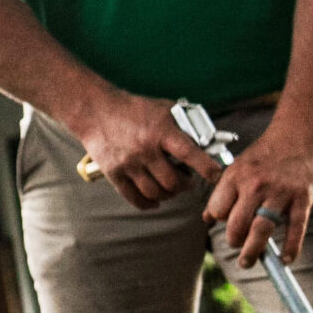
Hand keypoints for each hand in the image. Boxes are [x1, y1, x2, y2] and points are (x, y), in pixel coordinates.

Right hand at [66, 90, 222, 209]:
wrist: (96, 111)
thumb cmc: (134, 109)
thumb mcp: (163, 109)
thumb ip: (184, 124)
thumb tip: (208, 141)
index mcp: (160, 131)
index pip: (189, 153)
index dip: (206, 167)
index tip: (216, 175)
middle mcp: (145, 149)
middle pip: (172, 182)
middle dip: (185, 185)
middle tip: (187, 181)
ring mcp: (128, 164)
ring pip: (156, 193)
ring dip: (168, 195)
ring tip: (170, 187)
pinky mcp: (114, 173)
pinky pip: (135, 199)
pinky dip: (148, 204)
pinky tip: (155, 200)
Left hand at [205, 123, 312, 266]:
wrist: (300, 133)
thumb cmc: (267, 153)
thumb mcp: (238, 166)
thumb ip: (224, 192)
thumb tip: (207, 219)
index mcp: (236, 176)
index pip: (218, 210)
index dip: (220, 220)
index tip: (227, 223)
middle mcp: (255, 185)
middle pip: (236, 225)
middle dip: (234, 241)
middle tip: (238, 247)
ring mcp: (279, 192)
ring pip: (261, 230)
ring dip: (252, 251)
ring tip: (247, 262)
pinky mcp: (302, 198)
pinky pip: (295, 228)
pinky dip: (290, 247)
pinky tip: (285, 259)